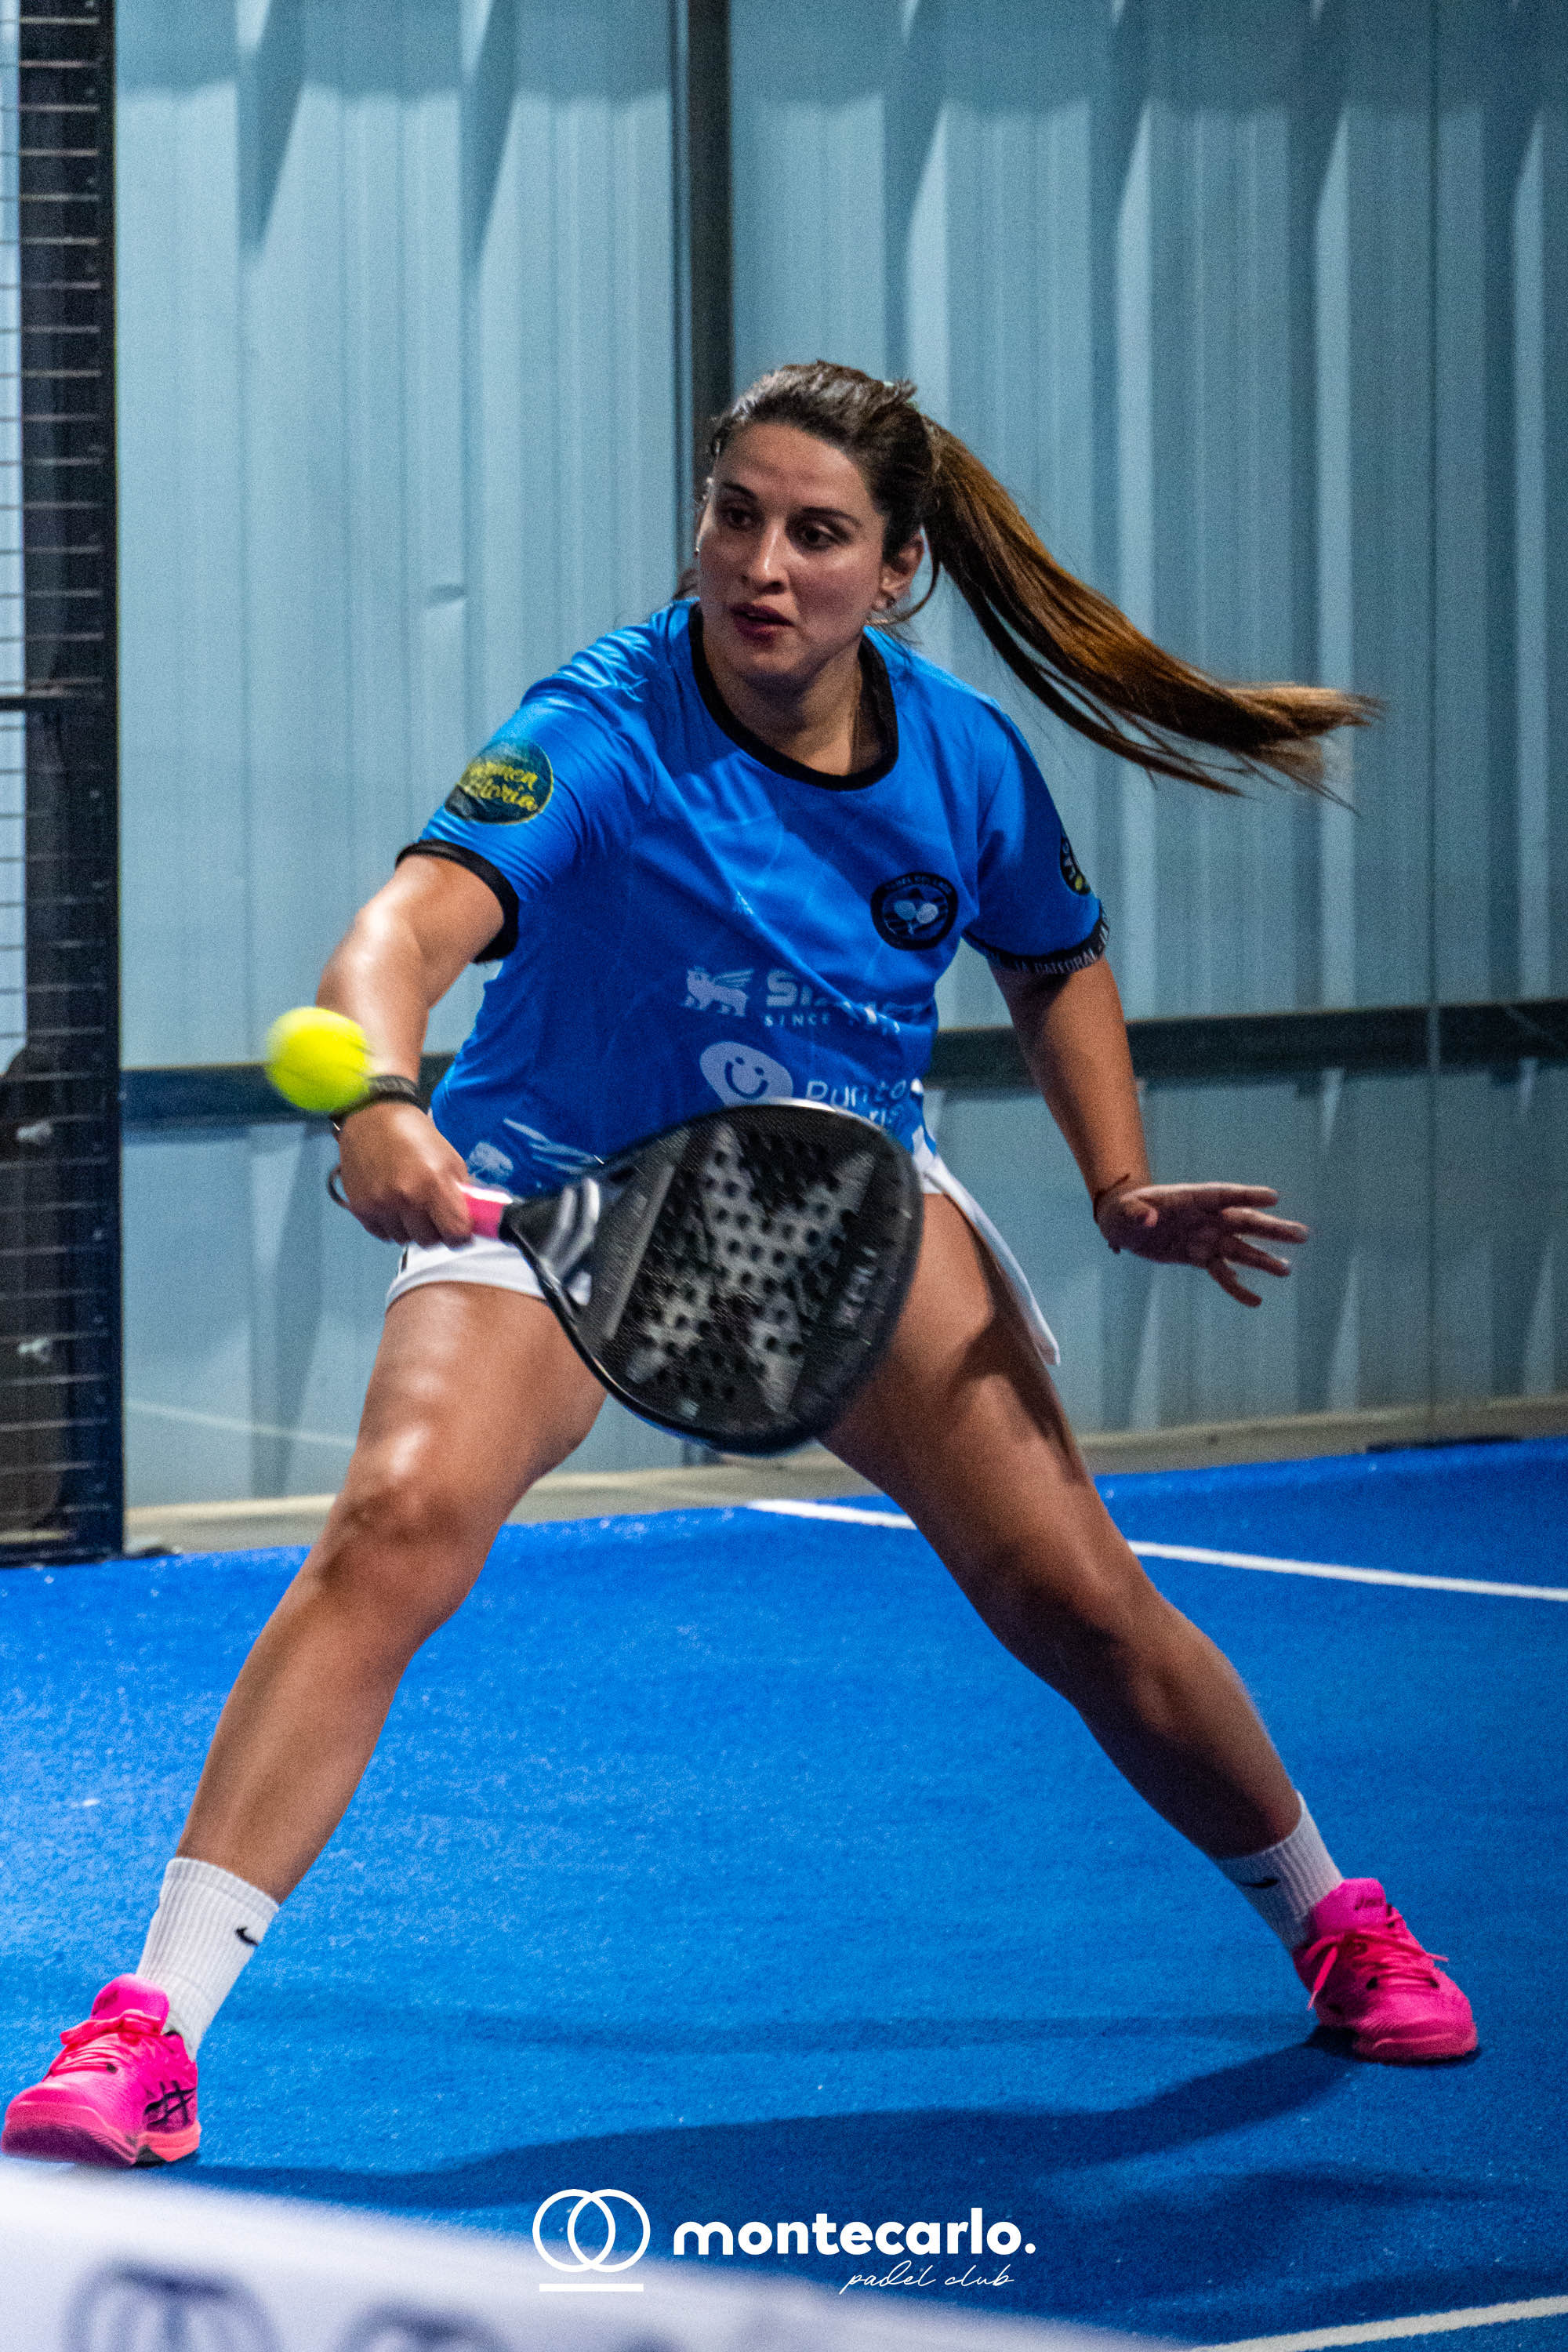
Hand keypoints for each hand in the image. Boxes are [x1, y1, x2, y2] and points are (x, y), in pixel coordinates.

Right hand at [336, 1100, 475, 1246]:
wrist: (372, 1117)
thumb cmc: (415, 1135)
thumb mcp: (450, 1159)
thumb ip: (461, 1193)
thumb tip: (472, 1222)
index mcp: (433, 1183)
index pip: (454, 1232)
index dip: (461, 1235)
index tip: (460, 1231)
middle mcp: (405, 1197)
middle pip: (429, 1241)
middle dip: (436, 1231)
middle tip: (435, 1215)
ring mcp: (380, 1204)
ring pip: (404, 1240)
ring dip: (411, 1229)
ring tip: (411, 1206)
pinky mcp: (360, 1207)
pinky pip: (382, 1234)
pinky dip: (390, 1226)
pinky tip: (393, 1206)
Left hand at [1095, 1182, 1308, 1306]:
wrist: (1124, 1224)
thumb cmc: (1124, 1211)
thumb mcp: (1124, 1212)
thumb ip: (1136, 1213)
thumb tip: (1148, 1218)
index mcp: (1191, 1199)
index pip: (1224, 1196)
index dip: (1247, 1196)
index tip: (1274, 1198)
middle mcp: (1206, 1218)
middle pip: (1244, 1222)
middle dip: (1272, 1229)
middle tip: (1302, 1235)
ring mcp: (1206, 1238)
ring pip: (1240, 1249)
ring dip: (1263, 1260)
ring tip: (1287, 1271)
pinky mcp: (1200, 1257)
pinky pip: (1222, 1273)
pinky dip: (1236, 1286)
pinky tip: (1255, 1300)